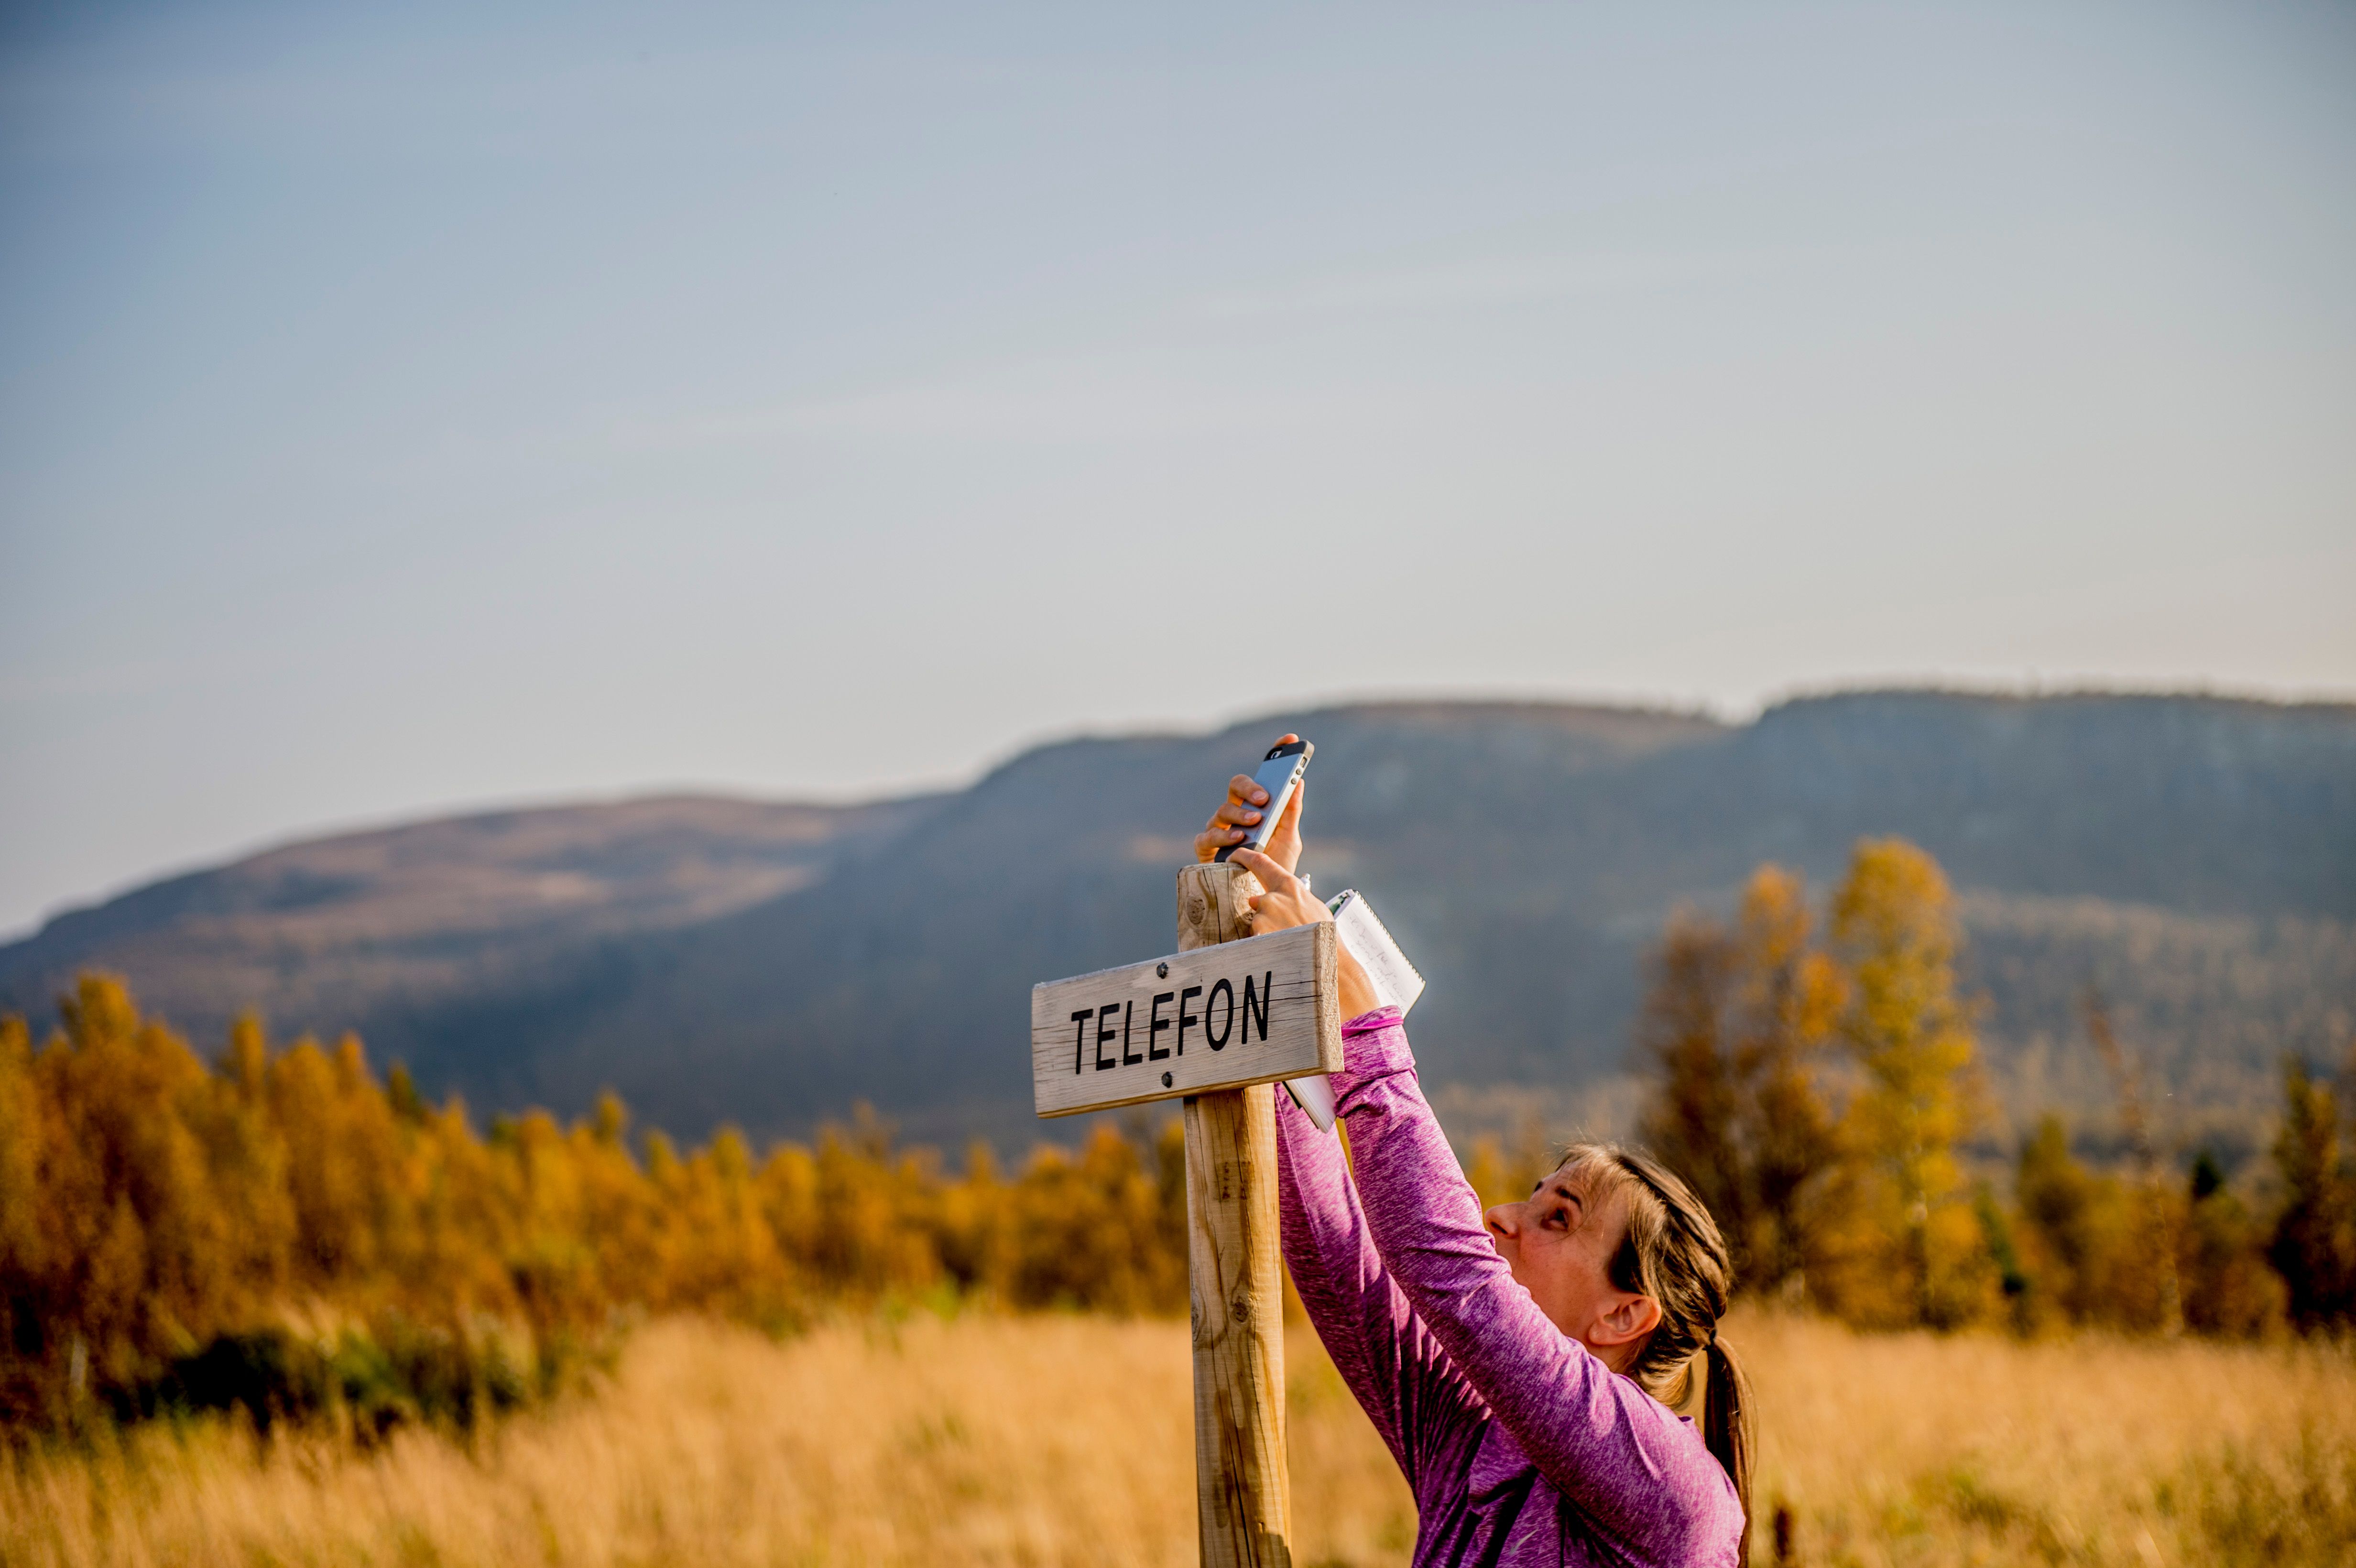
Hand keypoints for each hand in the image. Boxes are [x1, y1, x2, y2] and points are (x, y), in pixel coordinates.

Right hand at [1192, 733, 1305, 870]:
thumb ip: (1291, 811)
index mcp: (1257, 806)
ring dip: (1240, 814)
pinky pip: (1208, 835)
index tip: (1289, 740)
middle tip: (1265, 798)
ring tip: (1255, 822)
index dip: (1275, 754)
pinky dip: (1222, 834)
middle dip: (1251, 787)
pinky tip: (1237, 838)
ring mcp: (1220, 828)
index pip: (1262, 776)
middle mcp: (1236, 813)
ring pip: (1223, 808)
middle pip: (1237, 785)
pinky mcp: (1207, 848)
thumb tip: (1299, 781)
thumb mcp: (1289, 839)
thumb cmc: (1274, 865)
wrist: (1262, 896)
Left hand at [1231, 847, 1379, 1019]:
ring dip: (1268, 931)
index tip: (1234, 855)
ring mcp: (1264, 918)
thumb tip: (1262, 899)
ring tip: (1289, 941)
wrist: (1329, 960)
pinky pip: (1256, 938)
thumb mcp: (1312, 906)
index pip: (1260, 863)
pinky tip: (1281, 949)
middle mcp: (1273, 898)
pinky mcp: (1257, 936)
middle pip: (1259, 901)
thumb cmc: (1324, 934)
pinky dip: (1265, 943)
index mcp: (1290, 886)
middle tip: (1286, 930)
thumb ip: (1288, 898)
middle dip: (1267, 915)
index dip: (1244, 857)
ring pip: (1258, 922)